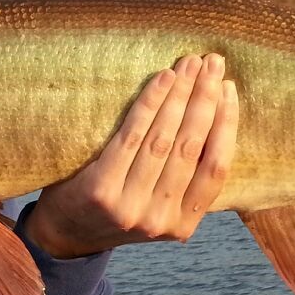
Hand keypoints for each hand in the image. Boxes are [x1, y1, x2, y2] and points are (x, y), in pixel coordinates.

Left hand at [23, 53, 238, 258]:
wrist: (64, 232)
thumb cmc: (118, 206)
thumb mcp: (159, 207)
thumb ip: (186, 180)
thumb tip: (217, 117)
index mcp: (184, 225)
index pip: (217, 168)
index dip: (227, 124)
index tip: (229, 88)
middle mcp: (161, 219)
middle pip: (192, 146)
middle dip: (205, 98)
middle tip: (213, 63)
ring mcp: (130, 207)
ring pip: (164, 138)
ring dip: (180, 94)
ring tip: (189, 63)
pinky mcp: (102, 189)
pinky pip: (132, 136)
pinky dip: (150, 103)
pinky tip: (162, 79)